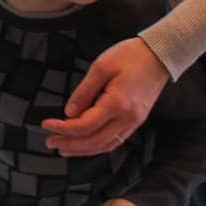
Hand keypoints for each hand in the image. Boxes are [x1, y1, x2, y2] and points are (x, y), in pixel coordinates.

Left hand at [41, 38, 169, 155]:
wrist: (160, 55)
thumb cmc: (130, 56)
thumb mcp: (101, 67)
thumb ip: (84, 92)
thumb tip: (69, 113)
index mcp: (116, 104)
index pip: (84, 125)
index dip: (63, 128)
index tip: (46, 124)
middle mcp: (127, 118)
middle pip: (94, 141)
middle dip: (69, 144)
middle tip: (50, 142)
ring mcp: (134, 122)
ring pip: (105, 145)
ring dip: (83, 150)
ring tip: (64, 149)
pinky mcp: (137, 120)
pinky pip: (116, 141)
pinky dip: (98, 146)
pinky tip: (86, 145)